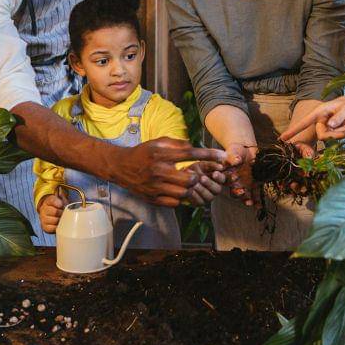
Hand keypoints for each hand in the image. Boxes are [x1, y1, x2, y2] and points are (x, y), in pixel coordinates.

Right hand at [37, 191, 66, 233]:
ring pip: (54, 220)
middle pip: (54, 211)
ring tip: (63, 219)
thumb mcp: (62, 200)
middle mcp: (44, 209)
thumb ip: (62, 196)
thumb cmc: (59, 208)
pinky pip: (52, 228)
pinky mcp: (44, 227)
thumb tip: (61, 190)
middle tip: (65, 213)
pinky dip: (57, 227)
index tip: (61, 205)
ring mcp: (43, 218)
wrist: (52, 216)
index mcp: (48, 201)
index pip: (52, 200)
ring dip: (60, 220)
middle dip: (61, 213)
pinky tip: (59, 225)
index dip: (58, 203)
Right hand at [111, 138, 226, 206]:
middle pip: (190, 178)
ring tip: (188, 183)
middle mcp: (158, 171)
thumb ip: (177, 143)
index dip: (209, 155)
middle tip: (197, 175)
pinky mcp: (152, 198)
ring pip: (184, 193)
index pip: (190, 154)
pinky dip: (180, 198)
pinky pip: (174, 203)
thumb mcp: (158, 142)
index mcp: (161, 154)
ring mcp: (155, 187)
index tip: (222, 156)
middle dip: (198, 177)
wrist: (121, 167)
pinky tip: (178, 191)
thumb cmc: (143, 153)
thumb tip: (194, 147)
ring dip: (190, 189)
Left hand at [184, 161, 225, 205]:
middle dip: (209, 184)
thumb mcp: (201, 165)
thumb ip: (210, 165)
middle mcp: (215, 190)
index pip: (222, 179)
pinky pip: (199, 202)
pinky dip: (194, 196)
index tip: (214, 173)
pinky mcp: (199, 203)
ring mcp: (208, 197)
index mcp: (217, 180)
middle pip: (217, 189)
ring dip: (201, 190)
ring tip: (194, 184)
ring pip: (209, 197)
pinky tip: (190, 190)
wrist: (181, 179)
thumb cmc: (194, 171)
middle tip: (202, 178)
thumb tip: (220, 167)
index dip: (219, 177)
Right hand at [224, 142, 258, 205]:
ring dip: (246, 200)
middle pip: (234, 190)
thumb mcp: (234, 151)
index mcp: (227, 175)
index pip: (225, 180)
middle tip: (241, 192)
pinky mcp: (255, 185)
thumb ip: (233, 156)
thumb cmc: (236, 151)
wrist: (247, 150)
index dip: (228, 180)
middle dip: (237, 193)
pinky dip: (257, 201)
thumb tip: (236, 160)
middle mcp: (235, 182)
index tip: (232, 177)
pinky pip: (256, 195)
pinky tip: (259, 206)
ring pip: (244, 195)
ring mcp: (245, 185)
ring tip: (249, 203)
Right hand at [279, 96, 344, 142]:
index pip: (304, 122)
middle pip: (323, 135)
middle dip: (338, 133)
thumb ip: (339, 117)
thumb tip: (330, 125)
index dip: (293, 130)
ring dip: (343, 132)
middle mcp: (320, 120)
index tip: (282, 138)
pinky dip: (344, 133)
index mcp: (319, 112)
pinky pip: (335, 138)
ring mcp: (325, 126)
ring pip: (330, 138)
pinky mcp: (330, 132)